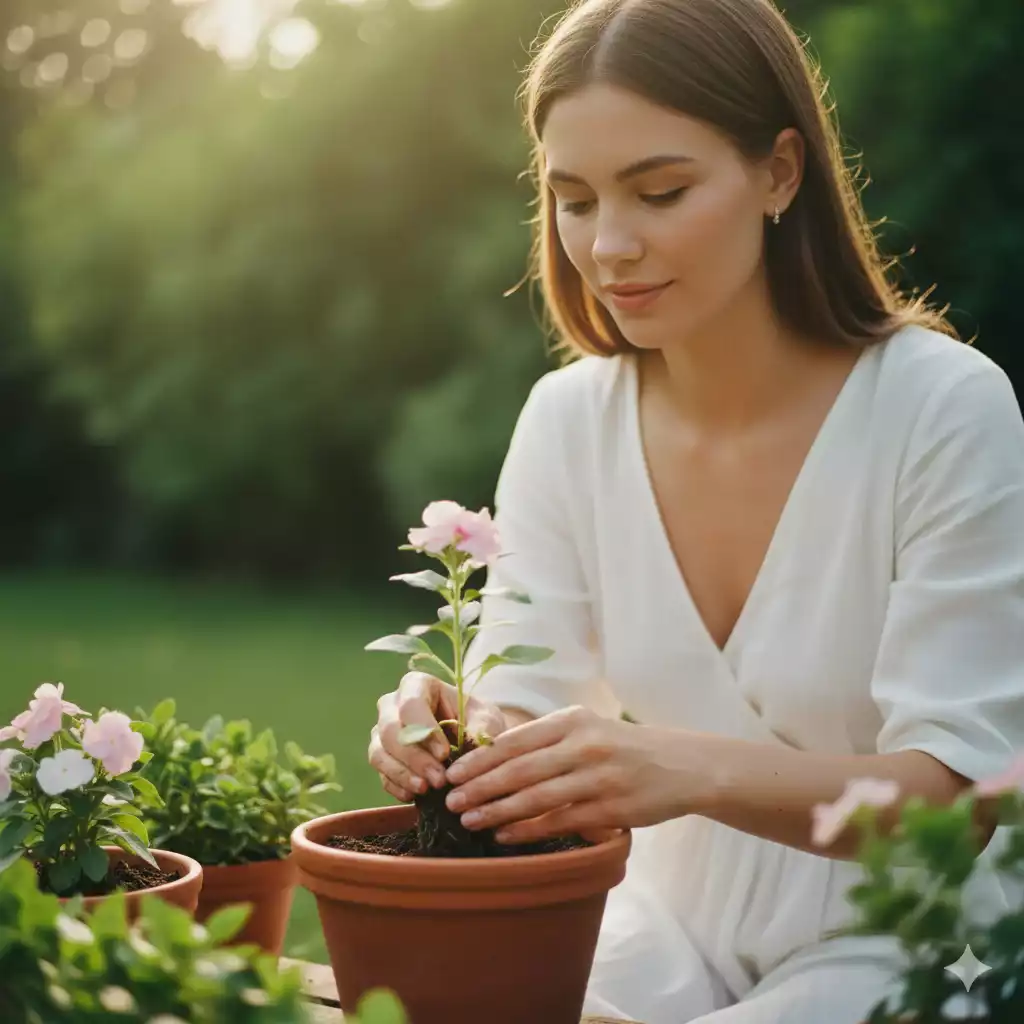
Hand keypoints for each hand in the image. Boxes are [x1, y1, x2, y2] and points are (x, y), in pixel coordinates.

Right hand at [368, 671, 508, 802]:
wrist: (470, 739)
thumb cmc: (477, 721)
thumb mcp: (487, 720)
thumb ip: (481, 730)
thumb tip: (469, 746)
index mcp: (418, 685)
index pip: (411, 704)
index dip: (424, 730)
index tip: (445, 754)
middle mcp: (393, 705)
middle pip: (390, 730)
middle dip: (414, 758)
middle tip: (439, 780)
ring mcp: (382, 731)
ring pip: (379, 752)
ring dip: (402, 774)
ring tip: (426, 790)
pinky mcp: (382, 757)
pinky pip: (380, 773)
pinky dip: (397, 786)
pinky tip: (415, 796)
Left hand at [443, 705, 705, 843]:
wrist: (682, 765)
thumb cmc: (622, 746)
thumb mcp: (587, 727)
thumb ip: (546, 738)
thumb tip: (489, 755)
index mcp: (573, 720)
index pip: (515, 739)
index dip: (480, 758)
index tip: (452, 773)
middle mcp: (584, 745)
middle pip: (520, 769)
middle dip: (481, 787)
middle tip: (452, 802)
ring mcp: (599, 778)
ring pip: (536, 798)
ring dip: (498, 811)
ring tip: (470, 821)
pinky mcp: (611, 810)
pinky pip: (560, 822)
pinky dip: (528, 830)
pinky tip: (505, 835)